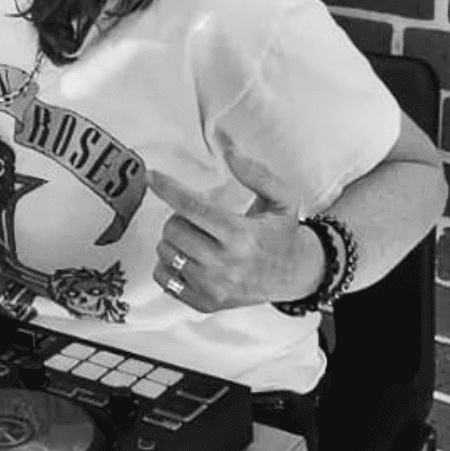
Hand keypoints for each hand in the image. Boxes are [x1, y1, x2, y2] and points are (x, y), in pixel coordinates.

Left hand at [148, 171, 322, 312]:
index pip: (192, 206)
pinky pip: (164, 279)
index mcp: (242, 235)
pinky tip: (187, 258)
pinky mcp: (204, 303)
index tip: (152, 175)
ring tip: (196, 238)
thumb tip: (227, 147)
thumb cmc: (283, 233)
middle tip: (196, 217)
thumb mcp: (281, 198)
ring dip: (173, 239)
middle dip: (178, 215)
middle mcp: (225, 264)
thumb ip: (255, 172)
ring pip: (166, 252)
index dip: (168, 187)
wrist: (297, 276)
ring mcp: (213, 287)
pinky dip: (168, 265)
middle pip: (173, 228)